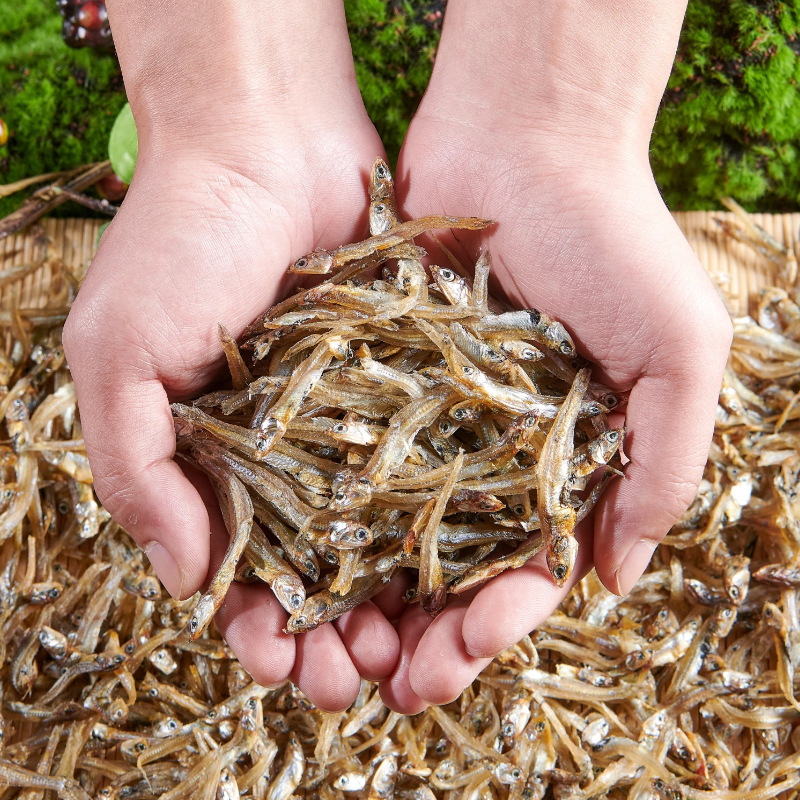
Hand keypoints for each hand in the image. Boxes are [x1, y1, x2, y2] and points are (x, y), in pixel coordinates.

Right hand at [64, 0, 400, 710]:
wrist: (266, 143)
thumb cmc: (180, 242)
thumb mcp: (122, 351)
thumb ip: (136, 464)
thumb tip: (180, 577)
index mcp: (209, 463)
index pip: (234, 574)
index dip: (258, 630)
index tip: (289, 665)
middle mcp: (285, 456)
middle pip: (315, 572)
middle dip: (334, 635)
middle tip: (363, 679)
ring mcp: (351, 424)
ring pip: (379, 539)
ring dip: (395, 601)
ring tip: (421, 648)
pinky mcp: (409, 388)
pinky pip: (429, 469)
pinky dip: (441, 525)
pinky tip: (463, 570)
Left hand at [379, 0, 731, 711]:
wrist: (523, 141)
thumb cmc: (615, 239)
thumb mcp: (678, 350)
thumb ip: (665, 463)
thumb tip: (617, 576)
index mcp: (563, 462)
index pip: (530, 568)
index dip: (499, 621)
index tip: (463, 658)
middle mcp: (490, 452)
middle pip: (451, 567)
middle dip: (426, 631)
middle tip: (389, 683)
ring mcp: (427, 418)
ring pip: (389, 529)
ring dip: (367, 595)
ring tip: (332, 647)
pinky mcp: (372, 378)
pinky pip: (344, 455)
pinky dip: (326, 511)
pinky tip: (299, 561)